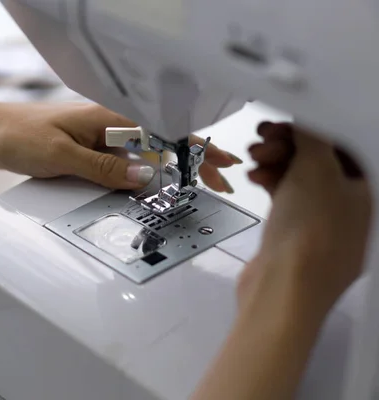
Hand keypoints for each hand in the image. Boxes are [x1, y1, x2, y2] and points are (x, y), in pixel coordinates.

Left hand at [0, 101, 241, 190]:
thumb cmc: (17, 135)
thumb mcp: (62, 155)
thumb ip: (103, 168)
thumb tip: (144, 178)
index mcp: (108, 118)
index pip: (164, 133)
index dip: (196, 150)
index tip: (220, 166)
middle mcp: (108, 125)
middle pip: (163, 142)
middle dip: (195, 161)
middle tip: (222, 181)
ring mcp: (99, 138)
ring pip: (147, 153)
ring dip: (174, 169)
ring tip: (199, 185)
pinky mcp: (88, 150)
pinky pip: (126, 162)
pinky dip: (147, 174)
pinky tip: (156, 186)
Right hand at [239, 122, 371, 321]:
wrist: (283, 291)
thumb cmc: (308, 227)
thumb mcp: (315, 170)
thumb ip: (313, 136)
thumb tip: (309, 119)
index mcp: (366, 189)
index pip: (344, 144)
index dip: (313, 127)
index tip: (283, 120)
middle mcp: (350, 205)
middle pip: (320, 160)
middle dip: (289, 144)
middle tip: (261, 138)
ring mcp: (322, 223)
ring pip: (301, 179)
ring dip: (276, 161)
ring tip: (253, 157)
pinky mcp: (296, 236)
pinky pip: (287, 199)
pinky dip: (271, 184)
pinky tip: (253, 178)